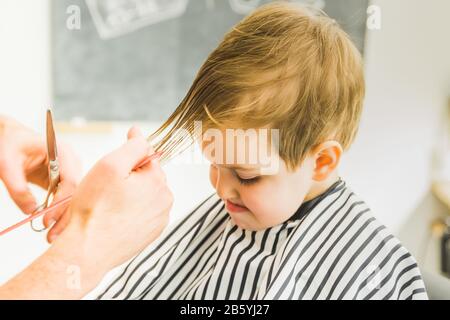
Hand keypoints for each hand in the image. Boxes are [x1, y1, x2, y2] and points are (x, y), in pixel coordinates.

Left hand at [0, 115, 80, 241]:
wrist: (10, 137)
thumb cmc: (9, 144)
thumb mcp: (6, 164)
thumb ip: (17, 187)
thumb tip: (31, 211)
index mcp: (61, 151)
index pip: (70, 181)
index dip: (61, 203)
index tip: (47, 221)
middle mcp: (71, 160)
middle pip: (76, 192)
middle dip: (65, 214)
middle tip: (52, 235)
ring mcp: (70, 170)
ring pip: (73, 197)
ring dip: (63, 215)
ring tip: (52, 234)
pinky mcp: (64, 179)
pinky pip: (66, 197)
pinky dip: (59, 211)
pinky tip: (53, 225)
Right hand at [57, 127, 172, 272]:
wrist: (88, 250)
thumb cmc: (95, 209)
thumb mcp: (110, 165)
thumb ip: (132, 146)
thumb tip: (140, 134)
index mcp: (158, 181)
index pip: (147, 155)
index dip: (128, 157)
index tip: (113, 165)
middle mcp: (165, 200)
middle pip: (147, 175)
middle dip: (129, 177)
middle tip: (106, 189)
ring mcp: (160, 218)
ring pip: (145, 194)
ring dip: (130, 194)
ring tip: (109, 205)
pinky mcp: (152, 232)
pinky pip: (143, 212)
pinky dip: (131, 210)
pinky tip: (115, 217)